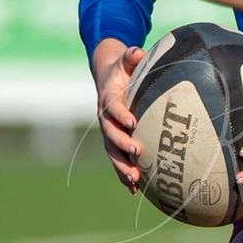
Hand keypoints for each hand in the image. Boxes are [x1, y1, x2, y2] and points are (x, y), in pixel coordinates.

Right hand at [90, 40, 145, 191]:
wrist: (108, 78)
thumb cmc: (123, 69)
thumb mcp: (126, 59)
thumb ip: (131, 56)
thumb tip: (138, 51)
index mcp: (108, 98)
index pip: (112, 107)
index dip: (120, 114)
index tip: (132, 122)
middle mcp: (104, 118)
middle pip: (110, 134)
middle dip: (122, 144)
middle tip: (136, 152)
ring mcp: (107, 133)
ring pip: (112, 153)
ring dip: (121, 167)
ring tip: (134, 180)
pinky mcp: (113, 143)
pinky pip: (117, 161)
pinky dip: (124, 176)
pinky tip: (135, 190)